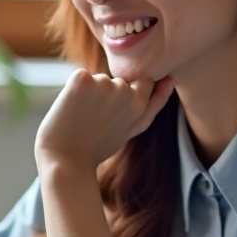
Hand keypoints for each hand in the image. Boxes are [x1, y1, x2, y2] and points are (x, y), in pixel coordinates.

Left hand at [35, 70, 175, 171]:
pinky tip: (71, 109)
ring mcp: (101, 83)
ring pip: (98, 79)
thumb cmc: (99, 145)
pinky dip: (74, 89)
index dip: (126, 96)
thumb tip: (171, 78)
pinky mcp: (80, 80)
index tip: (113, 112)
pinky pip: (80, 76)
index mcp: (138, 103)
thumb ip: (155, 104)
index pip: (142, 81)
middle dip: (107, 95)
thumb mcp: (134, 128)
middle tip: (95, 120)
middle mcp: (123, 90)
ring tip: (82, 117)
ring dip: (90, 92)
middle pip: (117, 80)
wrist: (65, 160)